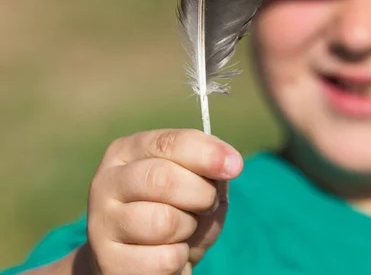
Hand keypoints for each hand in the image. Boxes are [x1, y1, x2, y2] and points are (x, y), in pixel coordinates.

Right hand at [85, 129, 242, 274]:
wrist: (143, 260)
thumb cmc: (175, 210)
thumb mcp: (195, 181)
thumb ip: (209, 167)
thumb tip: (229, 163)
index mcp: (128, 151)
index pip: (170, 142)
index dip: (207, 153)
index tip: (235, 166)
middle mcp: (107, 181)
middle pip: (163, 179)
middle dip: (200, 194)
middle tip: (207, 203)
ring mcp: (101, 224)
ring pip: (163, 222)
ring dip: (187, 228)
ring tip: (182, 229)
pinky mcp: (109, 263)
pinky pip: (162, 260)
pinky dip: (178, 259)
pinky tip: (167, 253)